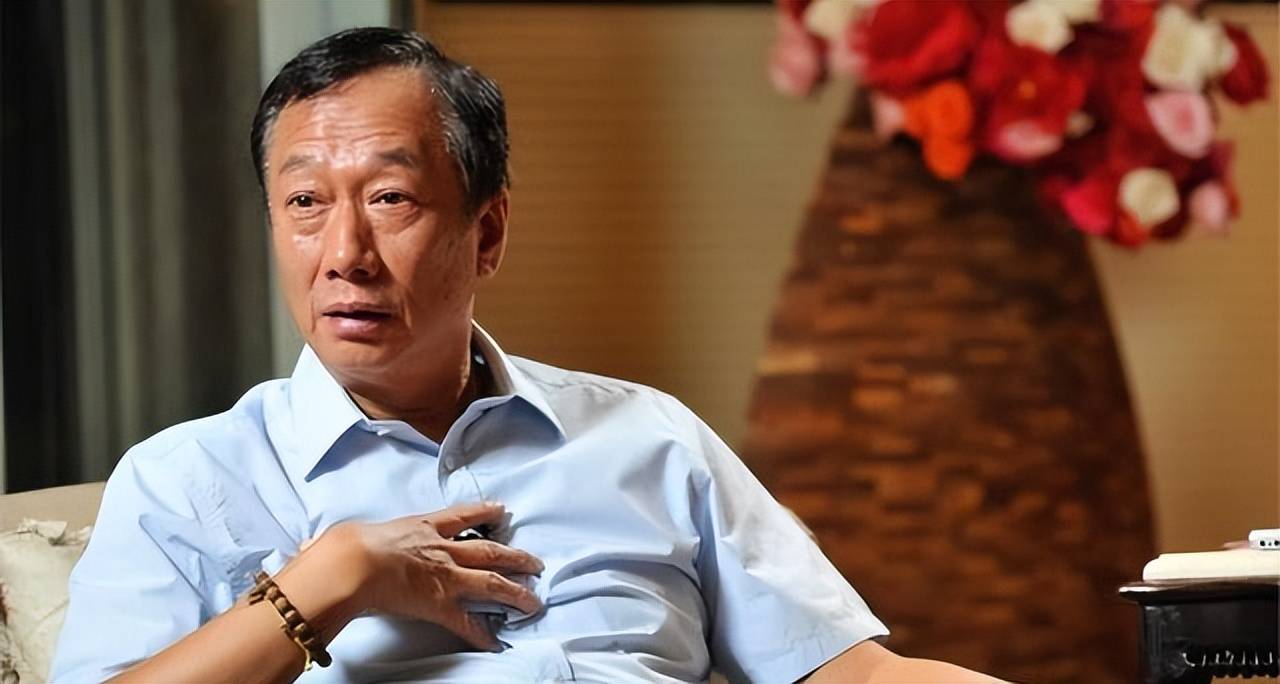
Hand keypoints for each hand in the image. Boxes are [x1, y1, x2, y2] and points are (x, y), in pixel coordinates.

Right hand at [332, 501, 543, 650]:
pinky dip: (483, 633)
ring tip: (533, 599)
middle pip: (489, 550)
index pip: (460, 515)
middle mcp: (441, 549)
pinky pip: (467, 622)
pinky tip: (497, 641)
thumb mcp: (348, 534)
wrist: (351, 562)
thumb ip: (341, 539)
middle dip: (515, 556)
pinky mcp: (440, 603)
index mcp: (421, 525)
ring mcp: (444, 576)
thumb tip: (308, 547)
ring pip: (492, 582)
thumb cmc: (345, 545)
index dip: (484, 511)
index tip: (501, 509)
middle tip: (535, 561)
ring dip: (516, 592)